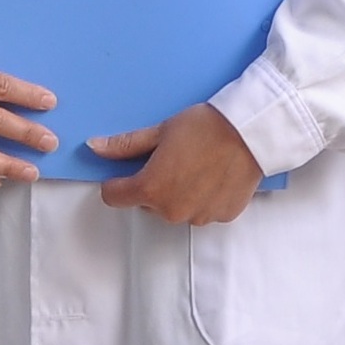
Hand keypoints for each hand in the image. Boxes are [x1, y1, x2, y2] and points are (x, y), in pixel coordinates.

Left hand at [90, 104, 263, 224]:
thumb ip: (124, 146)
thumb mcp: (160, 131)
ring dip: (179, 194)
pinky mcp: (221, 217)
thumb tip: (94, 147)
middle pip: (147, 203)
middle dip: (153, 185)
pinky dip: (203, 198)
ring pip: (175, 209)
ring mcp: (198, 217)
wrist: (251, 131)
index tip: (130, 168)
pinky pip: (202, 211)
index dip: (118, 181)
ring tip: (197, 166)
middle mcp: (171, 211)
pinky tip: (214, 175)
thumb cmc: (204, 127)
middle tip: (173, 159)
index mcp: (150, 189)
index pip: (114, 196)